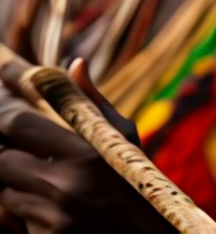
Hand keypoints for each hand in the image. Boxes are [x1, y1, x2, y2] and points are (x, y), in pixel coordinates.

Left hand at [0, 60, 173, 232]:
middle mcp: (67, 183)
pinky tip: (43, 207)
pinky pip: (12, 218)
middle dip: (3, 150)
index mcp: (88, 152)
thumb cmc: (138, 184)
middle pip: (0, 157)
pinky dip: (20, 210)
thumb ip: (92, 103)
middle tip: (13, 144)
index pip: (17, 123)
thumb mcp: (124, 141)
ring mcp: (54, 215)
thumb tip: (73, 63)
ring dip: (12, 183)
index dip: (1, 111)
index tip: (1, 95)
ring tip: (37, 178)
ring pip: (2, 190)